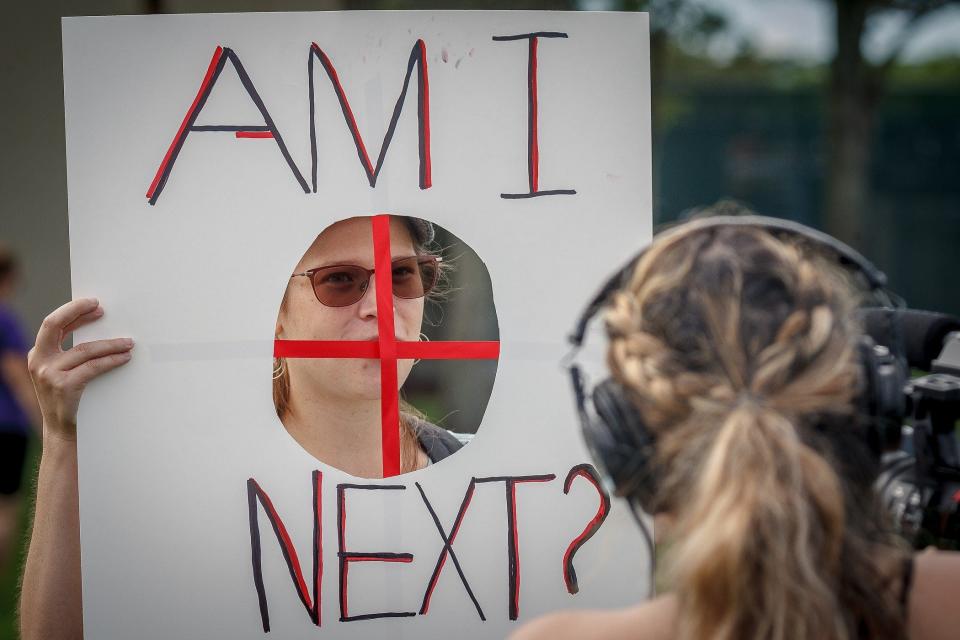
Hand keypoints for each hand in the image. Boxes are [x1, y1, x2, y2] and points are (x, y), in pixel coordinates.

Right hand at [28, 298, 132, 442]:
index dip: (74, 312)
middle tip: (101, 308)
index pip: (53, 325)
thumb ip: (70, 354)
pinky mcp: (64, 386)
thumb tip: (98, 329)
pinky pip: (93, 366)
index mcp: (37, 355)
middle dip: (77, 311)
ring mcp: (48, 374)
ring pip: (84, 349)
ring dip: (110, 344)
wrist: (61, 430)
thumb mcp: (61, 372)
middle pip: (54, 325)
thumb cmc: (67, 398)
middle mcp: (38, 361)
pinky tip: (124, 358)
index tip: (94, 305)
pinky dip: (111, 360)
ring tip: (128, 343)